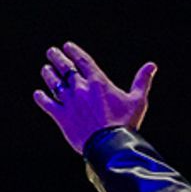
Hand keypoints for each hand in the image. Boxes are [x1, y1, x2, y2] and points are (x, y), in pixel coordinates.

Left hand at [32, 41, 157, 154]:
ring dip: (49, 74)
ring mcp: (69, 102)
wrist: (111, 145)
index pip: (82, 60)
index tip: (67, 46)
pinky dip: (41, 98)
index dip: (73, 51)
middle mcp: (81, 88)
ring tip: (46, 69)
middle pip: (65, 68)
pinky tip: (38, 94)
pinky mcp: (61, 117)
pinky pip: (47, 104)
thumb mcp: (138, 100)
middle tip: (51, 52)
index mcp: (98, 82)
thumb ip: (142, 81)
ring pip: (54, 83)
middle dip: (57, 58)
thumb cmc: (126, 123)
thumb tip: (152, 65)